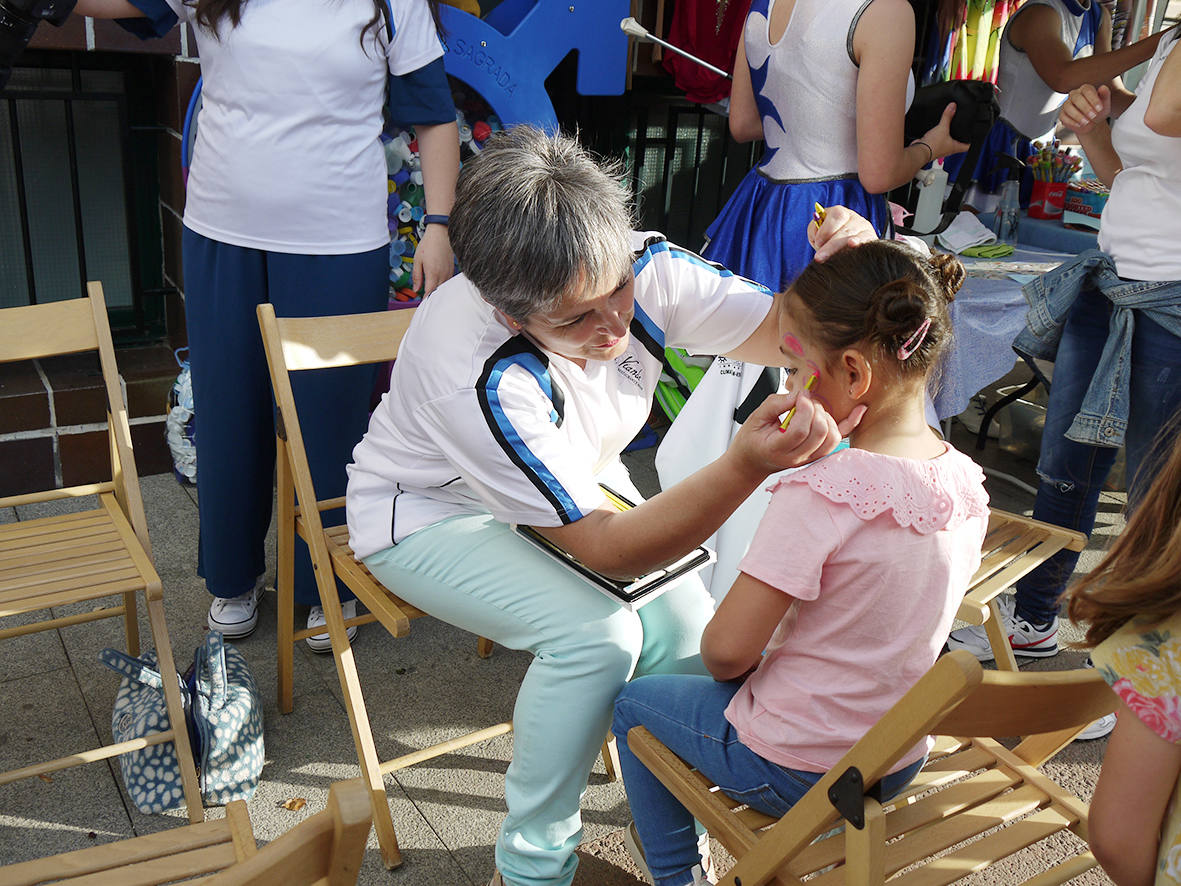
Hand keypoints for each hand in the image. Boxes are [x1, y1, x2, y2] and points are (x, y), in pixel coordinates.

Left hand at [412, 224, 455, 296]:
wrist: (441, 233)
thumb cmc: (428, 244)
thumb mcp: (417, 260)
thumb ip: (417, 276)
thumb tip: (416, 289)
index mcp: (433, 273)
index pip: (430, 292)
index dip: (426, 300)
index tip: (422, 304)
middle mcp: (443, 274)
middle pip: (438, 292)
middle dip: (432, 298)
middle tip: (427, 303)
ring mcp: (449, 272)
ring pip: (444, 288)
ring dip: (439, 292)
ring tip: (433, 296)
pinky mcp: (452, 269)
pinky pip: (448, 282)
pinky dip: (443, 285)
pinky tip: (439, 286)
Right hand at [729, 389, 865, 477]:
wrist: (752, 461)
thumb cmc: (752, 439)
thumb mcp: (755, 418)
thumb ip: (777, 404)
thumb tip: (800, 394)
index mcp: (778, 449)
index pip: (800, 430)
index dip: (803, 409)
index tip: (798, 396)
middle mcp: (797, 457)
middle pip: (819, 432)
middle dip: (815, 409)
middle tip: (804, 401)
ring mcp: (810, 458)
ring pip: (832, 436)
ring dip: (826, 416)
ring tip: (812, 410)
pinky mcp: (818, 454)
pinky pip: (839, 439)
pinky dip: (851, 424)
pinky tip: (860, 409)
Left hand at [809, 205, 878, 261]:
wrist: (840, 251)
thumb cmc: (826, 239)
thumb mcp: (817, 233)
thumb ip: (814, 232)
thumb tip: (818, 239)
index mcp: (839, 212)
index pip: (837, 216)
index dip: (826, 230)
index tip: (817, 243)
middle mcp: (855, 218)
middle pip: (845, 230)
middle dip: (831, 246)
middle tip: (818, 258)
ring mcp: (865, 228)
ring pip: (853, 238)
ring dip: (841, 250)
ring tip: (836, 257)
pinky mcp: (871, 239)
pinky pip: (865, 242)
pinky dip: (859, 244)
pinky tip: (853, 246)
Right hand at [923, 102, 971, 159]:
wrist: (919, 151)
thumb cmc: (932, 146)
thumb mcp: (943, 128)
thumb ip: (947, 117)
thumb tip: (952, 107)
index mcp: (955, 147)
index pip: (968, 147)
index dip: (972, 142)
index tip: (974, 137)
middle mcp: (949, 150)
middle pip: (958, 145)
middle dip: (960, 138)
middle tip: (963, 131)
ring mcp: (941, 149)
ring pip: (948, 143)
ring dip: (949, 138)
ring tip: (951, 130)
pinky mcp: (933, 147)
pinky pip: (938, 141)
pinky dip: (939, 137)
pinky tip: (938, 132)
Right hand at [1059, 84, 1111, 134]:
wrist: (1092, 122)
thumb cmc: (1098, 111)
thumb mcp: (1105, 103)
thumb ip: (1105, 94)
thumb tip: (1103, 87)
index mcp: (1085, 89)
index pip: (1087, 90)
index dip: (1093, 99)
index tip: (1100, 108)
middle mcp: (1074, 94)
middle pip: (1076, 98)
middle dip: (1085, 108)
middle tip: (1093, 116)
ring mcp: (1067, 104)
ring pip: (1068, 107)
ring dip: (1078, 115)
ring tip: (1086, 122)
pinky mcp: (1062, 114)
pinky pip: (1063, 116)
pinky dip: (1072, 122)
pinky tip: (1080, 124)